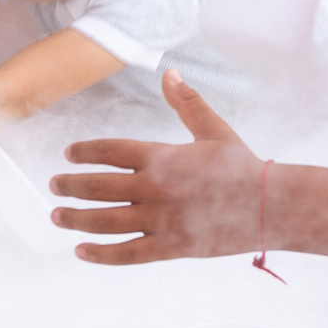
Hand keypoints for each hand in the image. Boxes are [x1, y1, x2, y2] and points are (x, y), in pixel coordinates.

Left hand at [52, 72, 261, 263]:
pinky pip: (127, 253)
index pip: (110, 150)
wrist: (272, 206)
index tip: (69, 154)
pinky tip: (81, 251)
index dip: (85, 152)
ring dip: (76, 219)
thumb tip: (169, 72)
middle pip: (98, 186)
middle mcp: (155, 187)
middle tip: (54, 185)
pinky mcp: (170, 247)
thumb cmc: (243, 166)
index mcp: (162, 156)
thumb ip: (186, 103)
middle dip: (70, 186)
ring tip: (57, 216)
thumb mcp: (214, 129)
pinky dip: (101, 254)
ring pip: (105, 220)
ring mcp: (161, 219)